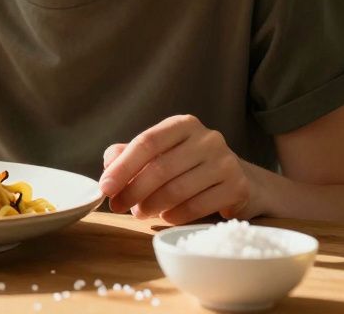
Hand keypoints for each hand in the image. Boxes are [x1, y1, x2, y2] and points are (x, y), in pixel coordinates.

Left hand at [99, 115, 255, 224]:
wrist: (238, 179)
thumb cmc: (188, 166)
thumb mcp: (160, 153)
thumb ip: (129, 155)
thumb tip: (108, 165)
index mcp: (183, 125)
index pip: (147, 142)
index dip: (122, 167)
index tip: (105, 188)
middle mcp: (207, 138)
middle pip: (161, 168)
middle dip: (134, 191)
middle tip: (118, 206)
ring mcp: (225, 162)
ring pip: (178, 189)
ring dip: (152, 205)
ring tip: (139, 213)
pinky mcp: (237, 187)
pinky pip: (198, 206)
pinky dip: (176, 215)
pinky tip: (166, 217)